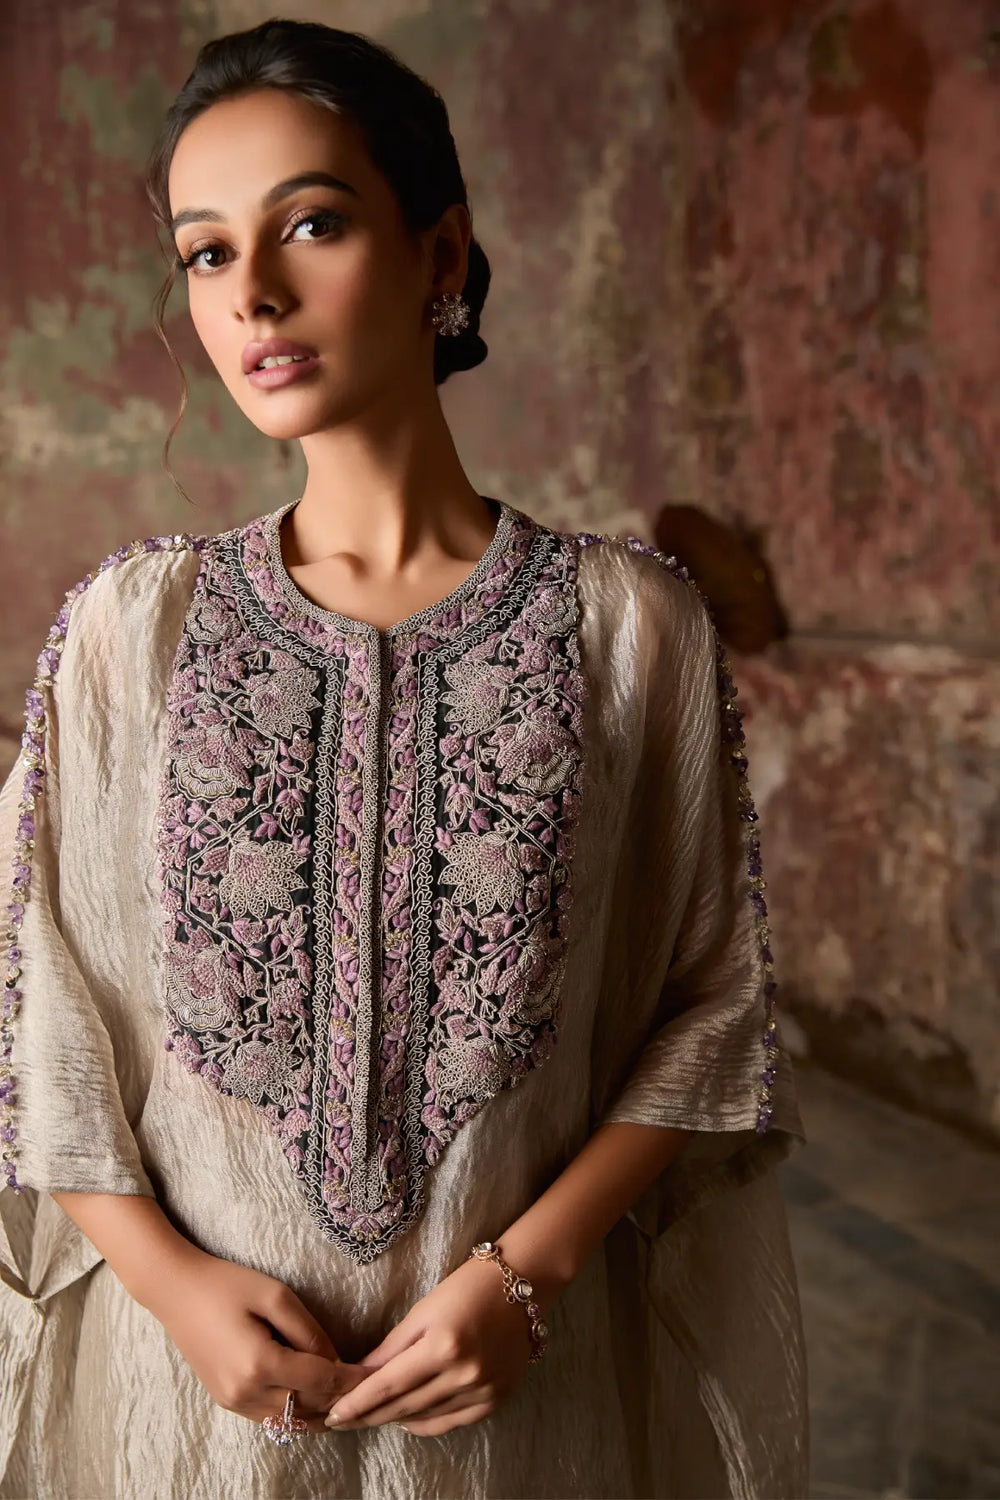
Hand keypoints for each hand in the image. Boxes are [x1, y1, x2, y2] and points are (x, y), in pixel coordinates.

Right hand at [146, 1242, 365, 1432]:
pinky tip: (317, 1399)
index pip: (321, 1382)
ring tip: (350, 1397)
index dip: (352, 1380)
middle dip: (342, 1399)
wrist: (177, 1292)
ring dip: (322, 1411)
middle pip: (309, 1407)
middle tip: (372, 1388)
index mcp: (260, 1364)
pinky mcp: (227, 1401)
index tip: (378, 1374)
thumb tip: (335, 1361)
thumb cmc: (227, 1285)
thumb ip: (309, 1331)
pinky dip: (298, 1412)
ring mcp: (234, 1402)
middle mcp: (245, 1393)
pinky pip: (271, 1417)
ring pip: (291, 1420)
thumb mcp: (276, 1296)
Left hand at [324, 1254, 540, 1436]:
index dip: (358, 1403)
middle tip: (340, 1423)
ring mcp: (482, 1391)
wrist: (521, 1286)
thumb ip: (391, 1347)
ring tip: (369, 1419)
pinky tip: (406, 1420)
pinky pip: (451, 1422)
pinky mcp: (496, 1400)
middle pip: (404, 1406)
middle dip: (368, 1416)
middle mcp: (464, 1374)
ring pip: (425, 1418)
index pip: (388, 1384)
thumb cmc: (467, 1287)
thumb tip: (360, 1375)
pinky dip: (425, 1424)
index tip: (333, 1415)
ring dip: (393, 1419)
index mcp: (442, 1346)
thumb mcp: (423, 1310)